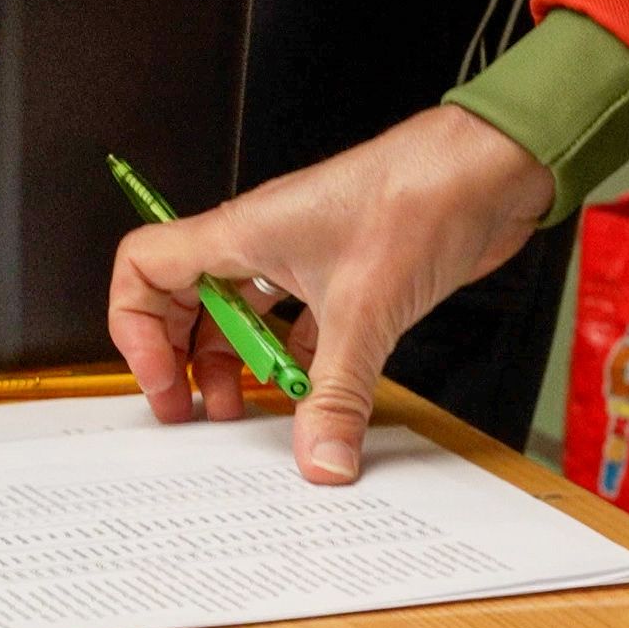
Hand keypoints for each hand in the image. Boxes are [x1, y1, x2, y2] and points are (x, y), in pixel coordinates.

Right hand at [106, 104, 551, 483]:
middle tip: (194, 412)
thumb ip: (336, 395)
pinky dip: (298, 366)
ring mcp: (305, 260)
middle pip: (188, 302)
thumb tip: (319, 458)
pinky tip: (314, 400)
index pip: (145, 269)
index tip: (162, 382)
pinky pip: (301, 328)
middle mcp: (263, 244)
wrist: (492, 169)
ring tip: (248, 413)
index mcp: (241, 234)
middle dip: (184, 360)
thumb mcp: (364, 313)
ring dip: (241, 366)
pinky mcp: (348, 279)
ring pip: (245, 317)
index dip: (136, 328)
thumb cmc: (419, 195)